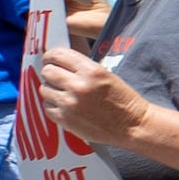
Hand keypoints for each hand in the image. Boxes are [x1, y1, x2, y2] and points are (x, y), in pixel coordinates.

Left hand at [33, 47, 147, 147]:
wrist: (134, 125)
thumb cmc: (122, 99)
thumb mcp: (106, 74)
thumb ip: (81, 67)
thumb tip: (56, 63)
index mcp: (91, 71)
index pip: (58, 54)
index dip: (52, 56)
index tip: (51, 60)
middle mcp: (79, 86)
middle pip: (48, 71)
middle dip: (52, 73)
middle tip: (58, 77)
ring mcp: (70, 104)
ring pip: (44, 89)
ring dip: (52, 90)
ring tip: (65, 94)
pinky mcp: (66, 119)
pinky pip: (47, 107)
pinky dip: (54, 105)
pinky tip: (66, 106)